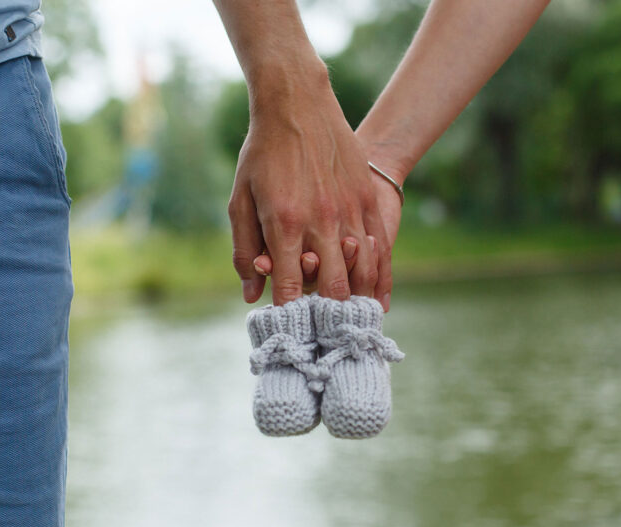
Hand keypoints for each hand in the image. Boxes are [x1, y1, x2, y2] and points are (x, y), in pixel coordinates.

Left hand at [228, 70, 389, 305]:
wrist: (296, 103)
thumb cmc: (262, 154)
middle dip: (327, 313)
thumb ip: (245, 249)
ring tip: (352, 319)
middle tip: (324, 329)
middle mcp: (319, 220)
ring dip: (357, 300)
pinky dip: (379, 277)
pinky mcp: (366, 199)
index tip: (290, 327)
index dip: (289, 312)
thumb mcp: (241, 199)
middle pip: (331, 286)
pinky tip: (376, 297)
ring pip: (362, 271)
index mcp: (283, 223)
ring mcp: (347, 210)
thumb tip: (251, 295)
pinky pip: (379, 248)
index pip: (289, 286)